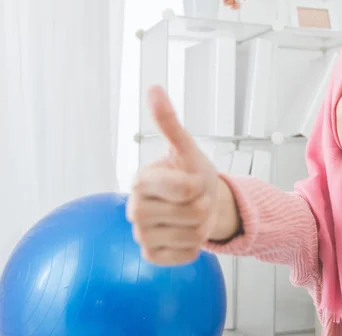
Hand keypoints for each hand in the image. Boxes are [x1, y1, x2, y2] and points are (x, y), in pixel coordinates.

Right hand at [127, 85, 238, 265]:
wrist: (197, 202)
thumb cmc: (191, 173)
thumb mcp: (186, 148)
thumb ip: (169, 122)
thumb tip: (153, 88)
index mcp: (140, 180)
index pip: (186, 188)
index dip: (199, 184)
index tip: (192, 179)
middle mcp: (134, 209)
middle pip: (194, 213)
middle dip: (204, 204)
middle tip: (195, 198)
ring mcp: (141, 235)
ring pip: (194, 236)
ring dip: (203, 225)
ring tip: (192, 215)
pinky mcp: (151, 256)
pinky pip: (189, 254)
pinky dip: (197, 244)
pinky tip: (186, 233)